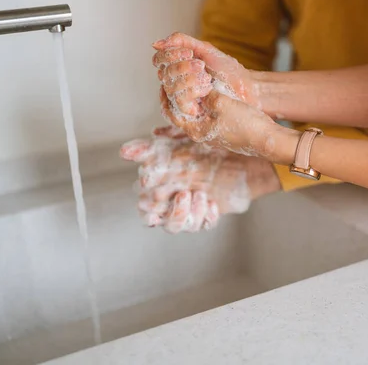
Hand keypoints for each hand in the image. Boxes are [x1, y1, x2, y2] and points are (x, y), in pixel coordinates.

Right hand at [120, 126, 279, 232]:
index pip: (144, 205)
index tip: (156, 195)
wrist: (243, 150)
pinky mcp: (209, 212)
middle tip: (183, 193)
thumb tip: (123, 152)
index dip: (147, 205)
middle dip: (169, 210)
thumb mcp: (178, 142)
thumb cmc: (207, 143)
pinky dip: (207, 216)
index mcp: (160, 184)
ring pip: (179, 226)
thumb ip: (150, 148)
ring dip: (186, 214)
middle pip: (158, 220)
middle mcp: (172, 199)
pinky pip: (203, 224)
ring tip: (200, 195)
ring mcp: (191, 207)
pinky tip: (213, 203)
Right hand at [152, 32, 260, 109]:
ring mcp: (181, 98)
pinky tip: (207, 88)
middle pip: (163, 73)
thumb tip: (155, 44)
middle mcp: (176, 83)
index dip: (170, 55)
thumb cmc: (228, 70)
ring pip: (170, 88)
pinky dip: (193, 91)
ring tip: (207, 78)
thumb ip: (182, 42)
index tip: (189, 53)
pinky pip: (179, 101)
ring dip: (189, 79)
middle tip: (201, 66)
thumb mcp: (205, 50)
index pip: (159, 60)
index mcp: (178, 67)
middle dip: (183, 67)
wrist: (245, 88)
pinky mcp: (189, 111)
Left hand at [152, 34, 292, 158]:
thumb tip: (195, 85)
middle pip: (182, 113)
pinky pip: (208, 114)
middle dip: (178, 95)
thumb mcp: (221, 103)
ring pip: (196, 113)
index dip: (166, 96)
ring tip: (194, 82)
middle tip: (177, 79)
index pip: (171, 112)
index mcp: (196, 130)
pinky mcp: (223, 130)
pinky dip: (205, 102)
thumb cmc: (245, 125)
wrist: (267, 139)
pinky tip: (211, 91)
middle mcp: (201, 133)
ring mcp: (212, 133)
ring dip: (193, 98)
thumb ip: (205, 94)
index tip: (165, 81)